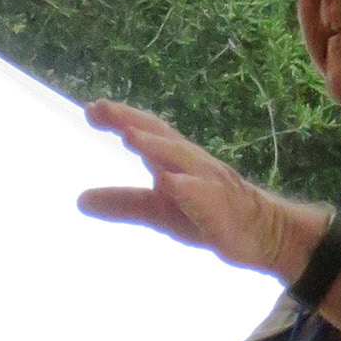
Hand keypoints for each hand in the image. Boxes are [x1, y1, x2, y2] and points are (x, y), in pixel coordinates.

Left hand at [78, 99, 327, 280]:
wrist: (262, 232)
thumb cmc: (204, 213)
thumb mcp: (157, 210)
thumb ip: (121, 202)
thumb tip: (78, 200)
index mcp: (173, 160)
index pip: (145, 131)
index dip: (119, 118)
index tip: (91, 108)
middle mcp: (190, 163)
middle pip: (159, 135)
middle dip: (130, 120)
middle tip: (100, 108)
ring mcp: (209, 183)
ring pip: (181, 159)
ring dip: (154, 145)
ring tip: (128, 135)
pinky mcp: (221, 210)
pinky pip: (203, 196)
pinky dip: (186, 187)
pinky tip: (169, 182)